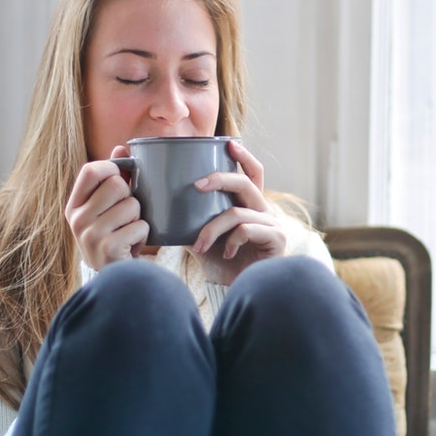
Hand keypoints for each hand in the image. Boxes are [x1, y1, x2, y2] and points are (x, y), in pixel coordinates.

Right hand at [64, 145, 148, 269]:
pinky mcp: (108, 248)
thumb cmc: (111, 236)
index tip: (120, 178)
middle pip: (117, 185)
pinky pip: (140, 226)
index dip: (111, 168)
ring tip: (129, 230)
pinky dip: (143, 234)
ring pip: (132, 205)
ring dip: (139, 217)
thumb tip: (121, 147)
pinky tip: (132, 244)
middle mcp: (77, 219)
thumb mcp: (104, 208)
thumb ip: (112, 178)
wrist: (111, 277)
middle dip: (131, 197)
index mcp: (74, 205)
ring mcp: (91, 235)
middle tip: (127, 213)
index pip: (91, 170)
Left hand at [189, 140, 286, 284]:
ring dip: (212, 228)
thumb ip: (190, 220)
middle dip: (219, 179)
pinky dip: (230, 240)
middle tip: (196, 185)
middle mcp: (265, 211)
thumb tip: (159, 205)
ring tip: (199, 245)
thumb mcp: (202, 237)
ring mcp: (273, 225)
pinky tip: (226, 253)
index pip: (253, 174)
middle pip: (245, 183)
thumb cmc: (222, 264)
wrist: (238, 292)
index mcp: (250, 205)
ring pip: (237, 212)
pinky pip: (246, 229)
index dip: (244, 157)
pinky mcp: (276, 239)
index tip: (229, 144)